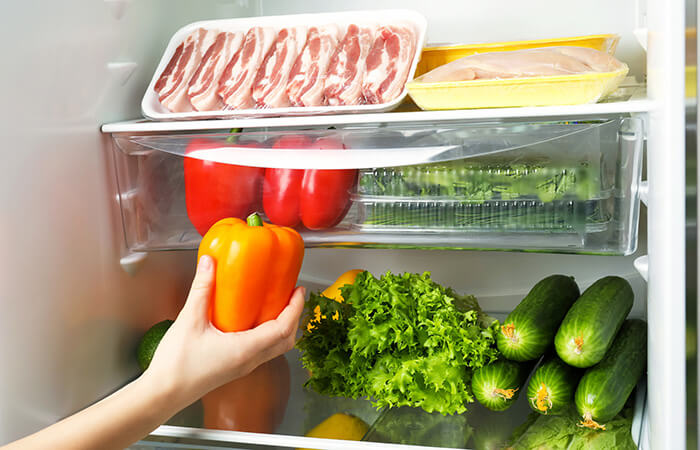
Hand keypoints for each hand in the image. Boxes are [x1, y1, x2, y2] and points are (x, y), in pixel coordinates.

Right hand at [143, 255, 304, 407]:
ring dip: (282, 326)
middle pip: (286, 340)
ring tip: (277, 304)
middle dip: (294, 317)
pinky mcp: (235, 367)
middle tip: (292, 295)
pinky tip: (254, 319)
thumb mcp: (190, 319)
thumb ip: (202, 289)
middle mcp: (249, 360)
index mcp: (245, 350)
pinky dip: (268, 333)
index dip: (295, 308)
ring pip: (275, 347)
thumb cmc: (176, 365)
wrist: (162, 394)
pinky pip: (262, 350)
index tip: (298, 291)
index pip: (283, 329)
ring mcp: (243, 366)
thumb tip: (209, 263)